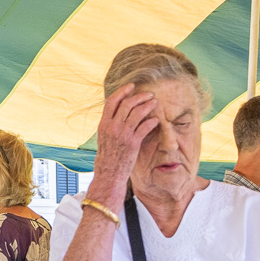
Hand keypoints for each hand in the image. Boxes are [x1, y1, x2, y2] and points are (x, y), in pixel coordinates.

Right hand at [89, 83, 158, 205]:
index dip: (122, 91)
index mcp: (103, 124)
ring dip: (148, 105)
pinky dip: (151, 121)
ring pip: (137, 112)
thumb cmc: (107, 157)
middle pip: (127, 103)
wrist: (108, 174)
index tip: (131, 86)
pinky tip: (156, 120)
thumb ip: (109, 125)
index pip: (112, 101)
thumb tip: (117, 113)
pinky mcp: (132, 143)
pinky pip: (144, 127)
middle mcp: (112, 127)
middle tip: (149, 94)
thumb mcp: (104, 138)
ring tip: (155, 102)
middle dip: (140, 96)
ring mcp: (122, 134)